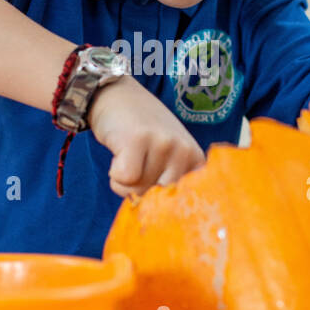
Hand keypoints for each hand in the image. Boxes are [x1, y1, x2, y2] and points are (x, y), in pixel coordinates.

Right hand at [87, 75, 206, 196]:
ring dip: (126, 181)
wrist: (115, 94)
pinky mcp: (137, 140)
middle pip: (160, 199)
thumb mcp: (167, 152)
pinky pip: (124, 180)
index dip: (165, 203)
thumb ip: (171, 180)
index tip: (155, 187)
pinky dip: (115, 175)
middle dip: (143, 189)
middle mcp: (184, 150)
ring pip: (139, 190)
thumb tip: (159, 216)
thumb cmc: (141, 129)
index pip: (187, 200)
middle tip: (138, 164)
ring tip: (129, 154)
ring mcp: (162, 143)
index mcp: (195, 157)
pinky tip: (119, 153)